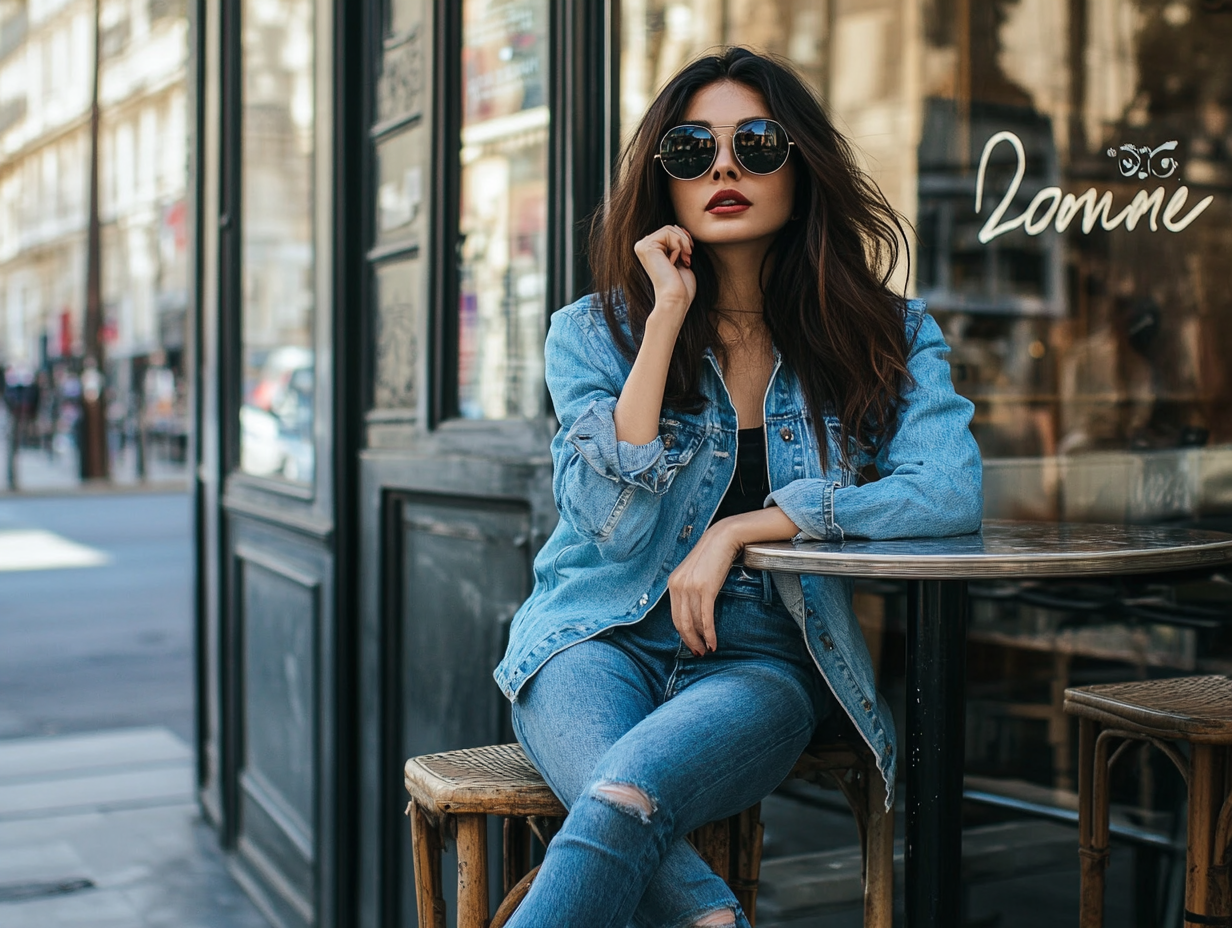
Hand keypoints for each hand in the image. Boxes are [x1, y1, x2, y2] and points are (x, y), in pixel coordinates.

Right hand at [633, 225, 696, 321]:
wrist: (675, 299)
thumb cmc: (681, 285)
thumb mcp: (680, 259)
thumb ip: (677, 243)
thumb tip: (679, 227)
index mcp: (650, 250)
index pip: (670, 232)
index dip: (684, 240)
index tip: (688, 257)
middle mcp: (643, 247)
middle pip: (670, 227)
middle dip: (684, 241)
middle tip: (687, 259)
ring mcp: (642, 246)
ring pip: (670, 228)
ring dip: (683, 244)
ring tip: (684, 260)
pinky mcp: (646, 246)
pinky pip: (668, 232)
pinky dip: (678, 245)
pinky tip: (675, 261)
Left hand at [667, 521, 742, 655]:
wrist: (724, 538)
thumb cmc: (712, 555)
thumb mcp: (694, 573)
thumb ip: (689, 589)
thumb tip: (694, 613)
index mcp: (673, 583)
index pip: (674, 615)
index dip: (683, 633)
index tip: (692, 643)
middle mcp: (678, 586)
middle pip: (681, 622)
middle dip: (690, 641)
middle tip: (699, 653)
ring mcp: (690, 587)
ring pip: (693, 622)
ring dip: (700, 640)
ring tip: (707, 650)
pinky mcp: (705, 589)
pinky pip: (705, 618)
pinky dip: (709, 633)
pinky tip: (713, 642)